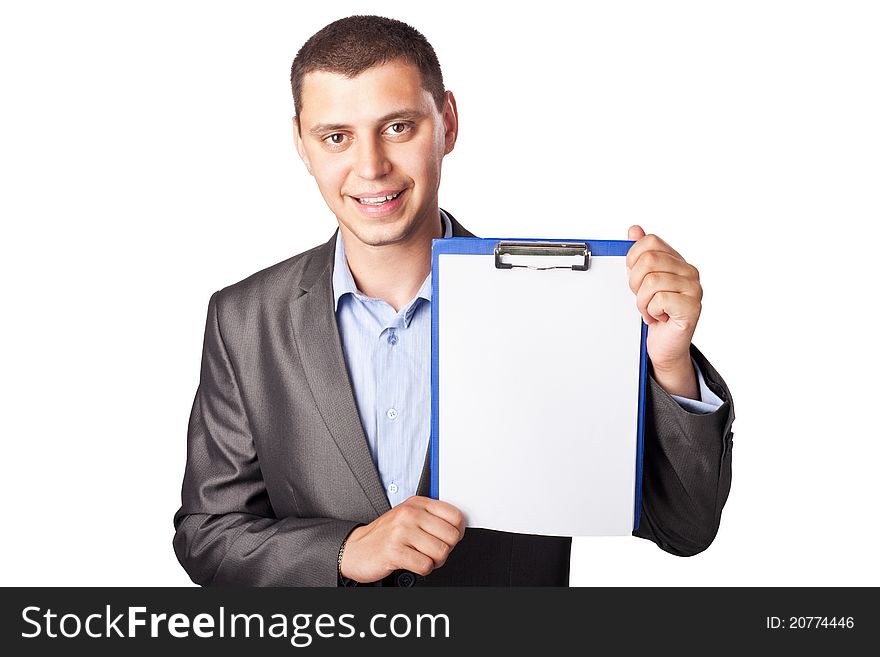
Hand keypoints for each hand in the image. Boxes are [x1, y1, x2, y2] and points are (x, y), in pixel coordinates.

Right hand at [339, 496, 465, 583]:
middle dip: (446, 549)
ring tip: (421, 558)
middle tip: (432, 552)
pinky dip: (423, 570)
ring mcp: (401, 531)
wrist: (355, 549)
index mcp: (417, 503)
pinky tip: (412, 564)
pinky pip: (425, 565)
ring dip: (434, 562)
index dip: (457, 532)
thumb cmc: (386, 536)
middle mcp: (409, 514)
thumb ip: (431, 518)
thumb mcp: (408, 517)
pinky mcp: (394, 551)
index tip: (447, 538)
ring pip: (441, 552)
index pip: (455, 516)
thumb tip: (459, 528)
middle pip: (452, 536)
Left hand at [626, 225, 700, 398]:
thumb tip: (634, 230)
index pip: (649, 242)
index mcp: (677, 261)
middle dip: (635, 283)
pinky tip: (659, 317)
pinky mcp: (692, 307)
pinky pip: (660, 300)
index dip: (633, 260)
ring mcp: (693, 289)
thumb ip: (639, 255)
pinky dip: (652, 312)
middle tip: (642, 298)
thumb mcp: (641, 281)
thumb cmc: (655, 313)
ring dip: (642, 302)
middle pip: (648, 261)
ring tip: (651, 310)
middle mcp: (688, 272)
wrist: (664, 345)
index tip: (635, 278)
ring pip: (651, 282)